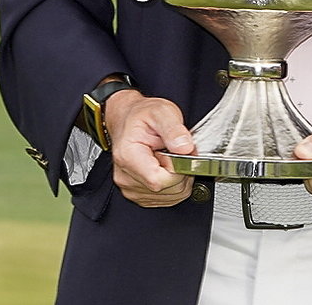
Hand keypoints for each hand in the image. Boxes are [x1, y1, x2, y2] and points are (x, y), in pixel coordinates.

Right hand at [104, 90, 196, 206]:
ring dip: (179, 179)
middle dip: (182, 172)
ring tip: (172, 157)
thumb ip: (174, 129)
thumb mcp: (161, 112)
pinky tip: (168, 167)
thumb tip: (185, 148)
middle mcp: (126, 177)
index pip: (159, 180)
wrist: (128, 119)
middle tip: (179, 151)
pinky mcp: (138, 194)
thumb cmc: (142, 116)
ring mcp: (130, 188)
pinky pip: (167, 199)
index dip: (179, 168)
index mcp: (128, 157)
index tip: (182, 152)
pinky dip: (174, 185)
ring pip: (170, 197)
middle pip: (166, 190)